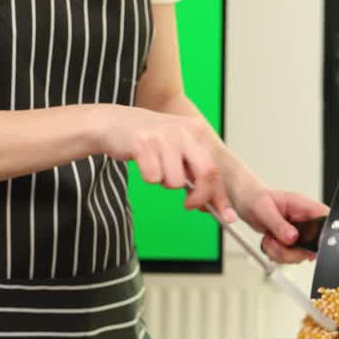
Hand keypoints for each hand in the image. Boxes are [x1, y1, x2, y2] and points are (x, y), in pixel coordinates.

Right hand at [97, 106, 235, 221]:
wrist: (112, 122)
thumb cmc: (147, 141)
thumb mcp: (177, 150)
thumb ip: (194, 172)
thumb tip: (211, 204)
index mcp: (196, 132)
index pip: (215, 170)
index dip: (220, 197)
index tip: (226, 217)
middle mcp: (184, 131)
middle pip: (206, 174)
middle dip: (199, 197)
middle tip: (187, 205)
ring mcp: (165, 136)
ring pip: (176, 181)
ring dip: (165, 183)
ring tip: (156, 167)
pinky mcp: (144, 143)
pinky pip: (153, 178)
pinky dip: (148, 177)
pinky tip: (143, 163)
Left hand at [234, 184, 329, 263]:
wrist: (245, 202)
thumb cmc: (255, 198)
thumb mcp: (264, 209)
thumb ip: (279, 224)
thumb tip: (292, 237)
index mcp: (303, 206)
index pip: (326, 219)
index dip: (323, 234)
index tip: (305, 243)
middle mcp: (304, 221)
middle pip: (314, 245)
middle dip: (292, 251)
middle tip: (275, 241)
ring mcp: (299, 233)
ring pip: (300, 255)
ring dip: (281, 253)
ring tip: (269, 239)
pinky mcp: (291, 242)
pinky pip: (290, 257)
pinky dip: (276, 255)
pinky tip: (269, 243)